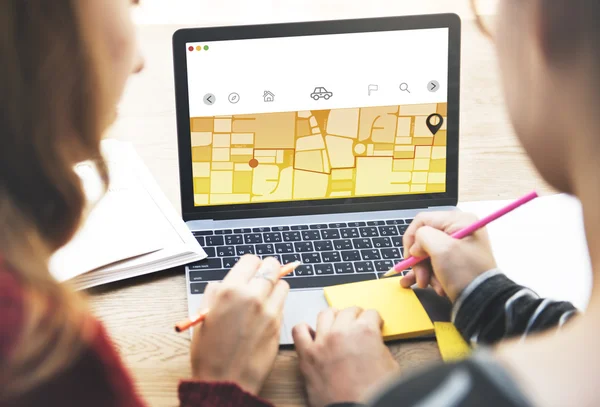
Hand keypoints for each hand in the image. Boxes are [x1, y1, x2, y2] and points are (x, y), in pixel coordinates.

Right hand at [190, 255, 288, 394]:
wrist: (225, 381)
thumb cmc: (209, 352)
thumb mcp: (203, 315)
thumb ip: (215, 293)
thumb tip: (225, 283)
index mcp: (230, 291)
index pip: (251, 260)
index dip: (250, 265)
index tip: (249, 271)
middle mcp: (252, 296)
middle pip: (272, 267)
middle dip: (267, 270)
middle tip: (261, 278)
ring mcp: (269, 310)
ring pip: (283, 284)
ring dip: (275, 287)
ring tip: (263, 298)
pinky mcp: (279, 324)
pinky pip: (283, 304)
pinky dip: (277, 304)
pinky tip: (264, 315)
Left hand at [292, 307, 398, 406]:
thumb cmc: (374, 393)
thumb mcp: (390, 365)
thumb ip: (379, 346)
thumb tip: (373, 342)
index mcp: (365, 332)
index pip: (371, 314)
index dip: (374, 320)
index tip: (373, 324)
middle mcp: (342, 332)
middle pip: (348, 311)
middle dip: (355, 316)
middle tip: (357, 324)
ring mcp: (322, 341)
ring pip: (325, 314)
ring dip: (333, 317)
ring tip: (336, 325)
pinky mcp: (307, 355)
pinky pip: (299, 331)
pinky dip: (305, 330)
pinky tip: (312, 334)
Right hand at [400, 211, 496, 301]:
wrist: (483, 302)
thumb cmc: (465, 273)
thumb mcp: (441, 249)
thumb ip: (422, 237)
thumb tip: (416, 246)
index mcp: (459, 221)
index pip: (422, 220)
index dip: (411, 238)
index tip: (409, 257)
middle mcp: (459, 231)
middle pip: (424, 239)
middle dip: (419, 260)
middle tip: (420, 277)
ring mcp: (457, 247)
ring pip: (427, 254)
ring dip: (424, 271)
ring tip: (428, 284)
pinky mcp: (456, 262)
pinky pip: (435, 264)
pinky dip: (430, 275)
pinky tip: (430, 286)